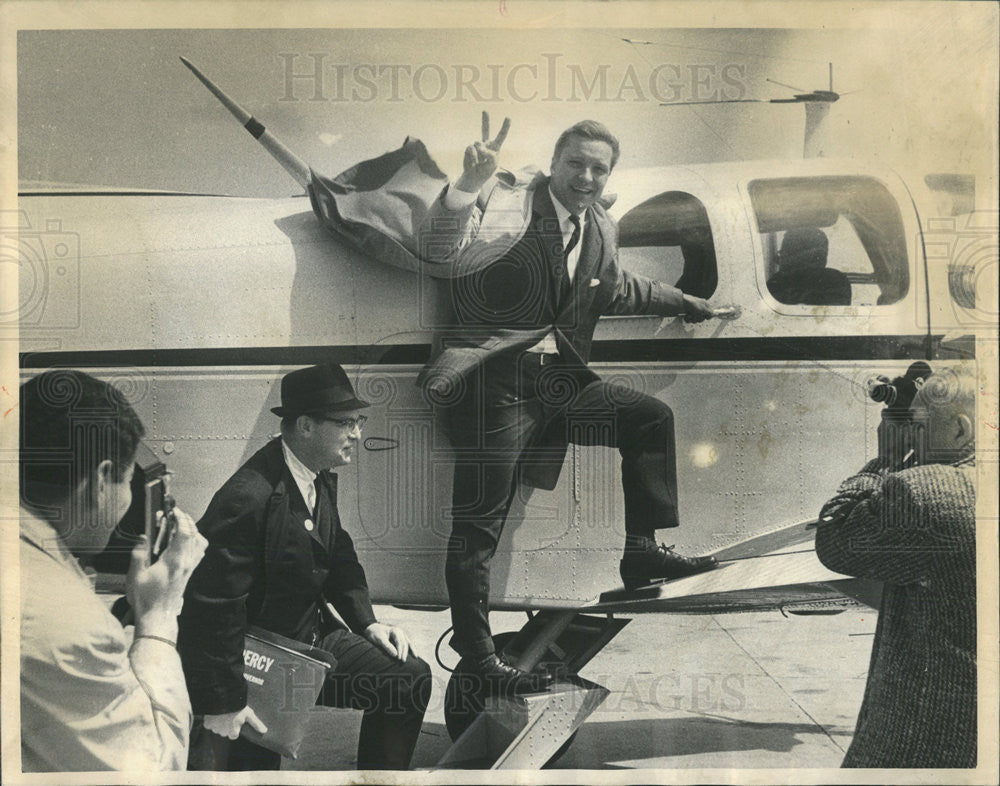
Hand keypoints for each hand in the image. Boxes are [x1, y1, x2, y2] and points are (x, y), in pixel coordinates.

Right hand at [127, 507, 206, 633]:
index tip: (174, 510)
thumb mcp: (136, 575)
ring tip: (179, 525)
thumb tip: (143, 537)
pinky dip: (194, 541)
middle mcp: (187, 562)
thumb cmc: (146, 599)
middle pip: (194, 534)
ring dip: (192, 530)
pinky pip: (199, 552)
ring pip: (200, 542)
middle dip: (186, 520)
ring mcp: (190, 567)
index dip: (181, 518)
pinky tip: (182, 542)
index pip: (184, 532)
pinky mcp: (190, 572)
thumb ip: (139, 553)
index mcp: (175, 560)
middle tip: (174, 514)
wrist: (158, 617)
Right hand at [203, 706, 267, 739]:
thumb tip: (264, 731)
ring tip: (223, 712)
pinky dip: (211, 720)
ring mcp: (215, 729)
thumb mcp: (249, 714)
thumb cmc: (238, 707)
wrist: (223, 699)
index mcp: (233, 732)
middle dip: (227, 726)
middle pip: (225, 732)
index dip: (235, 728)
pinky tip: (216, 712)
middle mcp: (223, 733)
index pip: (234, 735)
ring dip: (219, 723)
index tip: (236, 721)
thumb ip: (256, 724)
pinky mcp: (207, 723)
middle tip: (230, 715)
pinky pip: (208, 724)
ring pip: (217, 729)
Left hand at [363, 622, 412, 661]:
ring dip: (411, 650)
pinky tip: (413, 654)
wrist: (372, 629)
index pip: (400, 642)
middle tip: (403, 661)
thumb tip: (395, 655)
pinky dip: (410, 648)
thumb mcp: (380, 640)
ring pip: (408, 642)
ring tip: (415, 657)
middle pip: (405, 643)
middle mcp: (400, 632)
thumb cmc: (375, 634)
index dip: (400, 651)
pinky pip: (407, 643)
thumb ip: (387, 647)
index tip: (399, 659)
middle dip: (405, 652)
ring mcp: (401, 634)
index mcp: (395, 631)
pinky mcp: (400, 638)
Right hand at [454, 111, 510, 194]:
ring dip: (479, 153)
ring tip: (479, 162)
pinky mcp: (469, 148)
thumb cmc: (486, 171)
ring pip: (478, 144)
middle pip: (485, 130)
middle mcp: (486, 144)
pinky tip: (473, 162)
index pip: (501, 136)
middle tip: (484, 111)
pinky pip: (471, 149)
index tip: (508, 117)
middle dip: (485, 120)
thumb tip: (478, 146)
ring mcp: (477, 145)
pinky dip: (472, 157)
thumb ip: (489, 154)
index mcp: (495, 147)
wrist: (474, 177)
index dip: (505, 127)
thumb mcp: (492, 165)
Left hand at [682, 294, 713, 322]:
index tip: (706, 318)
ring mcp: (693, 311)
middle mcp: (699, 308)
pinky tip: (686, 316)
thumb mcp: (703, 309)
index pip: (710, 312)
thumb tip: (714, 314)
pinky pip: (689, 320)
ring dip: (692, 319)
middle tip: (696, 315)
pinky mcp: (687, 314)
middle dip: (698, 318)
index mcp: (704, 305)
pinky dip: (688, 319)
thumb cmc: (693, 305)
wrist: (680, 303)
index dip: (708, 316)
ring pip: (695, 320)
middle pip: (702, 318)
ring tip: (690, 315)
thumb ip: (710, 312)